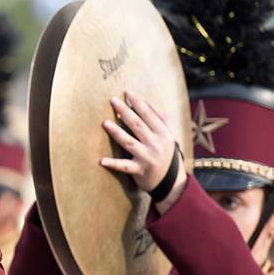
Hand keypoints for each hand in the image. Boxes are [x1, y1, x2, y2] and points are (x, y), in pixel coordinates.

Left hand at [100, 90, 185, 212]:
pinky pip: (124, 166)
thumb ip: (162, 119)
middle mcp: (156, 144)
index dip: (138, 103)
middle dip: (125, 112)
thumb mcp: (169, 135)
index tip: (127, 93)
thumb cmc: (167, 153)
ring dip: (116, 132)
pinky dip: (113, 164)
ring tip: (105, 123)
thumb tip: (148, 102)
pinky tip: (102, 161)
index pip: (149, 115)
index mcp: (163, 134)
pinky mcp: (140, 170)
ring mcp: (147, 158)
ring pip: (129, 142)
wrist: (172, 181)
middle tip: (113, 101)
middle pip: (137, 125)